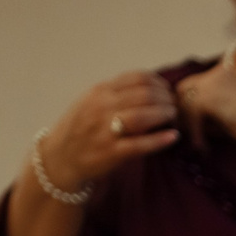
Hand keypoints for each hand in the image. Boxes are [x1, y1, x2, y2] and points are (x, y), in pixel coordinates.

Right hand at [40, 72, 177, 189]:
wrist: (60, 157)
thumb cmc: (82, 128)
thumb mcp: (92, 102)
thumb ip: (116, 93)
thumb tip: (149, 85)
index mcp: (100, 91)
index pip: (137, 78)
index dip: (159, 83)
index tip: (167, 91)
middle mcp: (102, 107)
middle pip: (145, 95)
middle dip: (166, 99)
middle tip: (174, 105)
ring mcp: (106, 130)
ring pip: (143, 116)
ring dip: (165, 114)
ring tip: (174, 117)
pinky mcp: (111, 152)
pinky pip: (140, 144)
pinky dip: (160, 140)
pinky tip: (173, 137)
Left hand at [173, 59, 235, 148]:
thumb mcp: (233, 116)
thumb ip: (212, 116)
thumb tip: (191, 125)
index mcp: (225, 74)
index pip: (196, 84)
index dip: (190, 103)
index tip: (192, 124)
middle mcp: (216, 73)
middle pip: (183, 88)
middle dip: (182, 110)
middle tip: (185, 132)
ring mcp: (211, 83)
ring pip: (184, 102)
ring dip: (186, 123)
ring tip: (196, 143)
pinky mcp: (208, 97)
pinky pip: (191, 115)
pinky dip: (194, 133)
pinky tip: (202, 147)